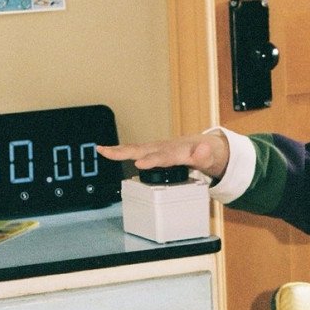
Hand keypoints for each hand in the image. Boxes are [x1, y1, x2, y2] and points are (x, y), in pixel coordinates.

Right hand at [97, 131, 229, 180]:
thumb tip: (204, 149)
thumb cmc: (204, 155)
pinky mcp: (149, 150)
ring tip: (101, 150)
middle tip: (108, 152)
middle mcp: (162, 148)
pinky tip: (104, 151)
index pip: (162, 157)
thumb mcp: (208, 158)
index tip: (139, 163)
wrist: (202, 146)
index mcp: (175, 152)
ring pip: (133, 148)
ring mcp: (154, 148)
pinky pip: (132, 150)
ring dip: (116, 150)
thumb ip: (204, 156)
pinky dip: (117, 151)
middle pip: (141, 150)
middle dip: (125, 151)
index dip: (151, 160)